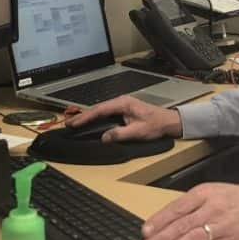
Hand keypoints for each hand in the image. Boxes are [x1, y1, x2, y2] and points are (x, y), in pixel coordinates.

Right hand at [63, 95, 181, 141]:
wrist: (169, 122)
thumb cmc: (156, 125)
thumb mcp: (138, 132)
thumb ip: (120, 134)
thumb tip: (104, 137)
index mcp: (123, 103)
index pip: (100, 110)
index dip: (86, 117)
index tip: (74, 123)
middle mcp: (121, 101)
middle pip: (98, 109)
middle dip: (83, 116)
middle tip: (69, 124)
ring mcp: (122, 105)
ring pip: (101, 111)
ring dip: (89, 117)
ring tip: (75, 124)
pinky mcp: (124, 110)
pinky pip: (106, 114)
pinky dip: (96, 118)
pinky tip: (90, 123)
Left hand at [137, 183, 238, 239]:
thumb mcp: (215, 191)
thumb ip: (193, 204)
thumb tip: (167, 221)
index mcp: (206, 193)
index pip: (177, 207)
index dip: (159, 220)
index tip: (145, 231)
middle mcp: (212, 208)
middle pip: (181, 225)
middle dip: (160, 239)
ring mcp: (222, 225)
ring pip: (192, 239)